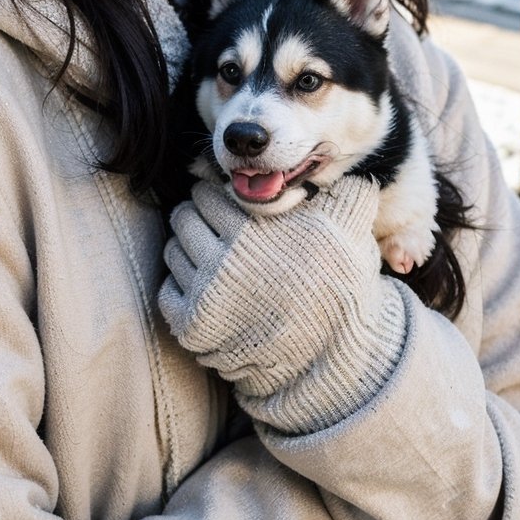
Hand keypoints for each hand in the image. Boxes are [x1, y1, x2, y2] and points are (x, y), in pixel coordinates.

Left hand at [159, 177, 407, 432]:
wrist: (331, 359)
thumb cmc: (339, 288)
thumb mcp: (350, 231)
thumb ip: (344, 189)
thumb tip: (343, 161)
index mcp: (253, 229)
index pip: (208, 190)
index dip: (220, 193)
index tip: (231, 203)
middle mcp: (222, 260)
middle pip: (185, 216)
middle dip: (201, 217)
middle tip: (222, 229)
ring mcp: (204, 295)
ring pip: (175, 250)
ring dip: (191, 249)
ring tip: (219, 258)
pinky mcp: (192, 326)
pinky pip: (169, 289)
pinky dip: (184, 285)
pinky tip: (211, 289)